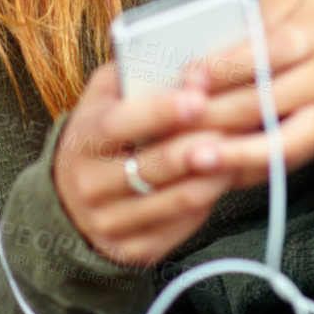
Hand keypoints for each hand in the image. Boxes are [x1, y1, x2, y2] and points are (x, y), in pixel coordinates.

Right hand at [50, 62, 234, 266]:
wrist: (71, 197)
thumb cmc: (102, 132)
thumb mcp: (105, 95)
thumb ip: (135, 74)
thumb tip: (183, 63)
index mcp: (83, 140)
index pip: (120, 125)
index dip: (160, 112)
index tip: (198, 98)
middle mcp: (90, 185)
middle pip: (153, 168)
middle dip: (198, 147)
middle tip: (238, 127)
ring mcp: (110, 222)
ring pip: (176, 200)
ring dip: (215, 175)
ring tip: (242, 150)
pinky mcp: (133, 250)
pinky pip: (182, 226)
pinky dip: (209, 200)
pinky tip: (225, 177)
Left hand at [175, 0, 313, 188]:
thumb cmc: (304, 17)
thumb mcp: (278, 8)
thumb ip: (244, 34)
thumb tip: (191, 65)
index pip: (267, 53)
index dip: (224, 67)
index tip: (189, 79)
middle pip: (267, 102)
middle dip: (217, 115)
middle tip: (175, 124)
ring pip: (280, 143)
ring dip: (233, 155)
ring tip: (194, 160)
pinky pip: (287, 163)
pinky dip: (251, 169)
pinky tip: (219, 173)